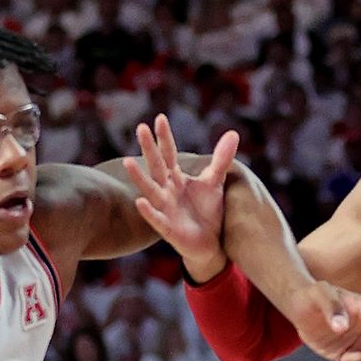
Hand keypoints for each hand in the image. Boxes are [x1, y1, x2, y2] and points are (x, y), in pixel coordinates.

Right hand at [124, 114, 237, 277]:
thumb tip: (233, 133)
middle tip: (140, 128)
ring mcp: (165, 208)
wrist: (210, 243)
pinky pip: (156, 219)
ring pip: (150, 189)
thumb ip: (221, 159)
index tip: (160, 118)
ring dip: (139, 177)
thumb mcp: (215, 182)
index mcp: (176, 178)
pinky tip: (139, 201)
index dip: (165, 137)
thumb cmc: (207, 211)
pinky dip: (148, 211)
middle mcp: (167, 190)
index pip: (169, 154)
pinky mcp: (168, 229)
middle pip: (157, 166)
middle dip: (149, 148)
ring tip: (128, 161)